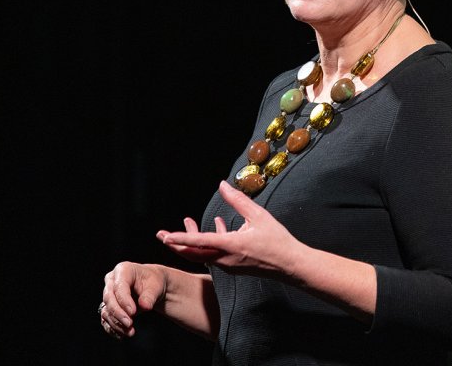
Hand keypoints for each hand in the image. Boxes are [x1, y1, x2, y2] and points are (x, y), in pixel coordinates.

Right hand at [99, 262, 166, 338]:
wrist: (152, 287)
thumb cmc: (154, 283)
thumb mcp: (156, 286)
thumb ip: (149, 296)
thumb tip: (145, 306)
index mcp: (123, 270)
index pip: (119, 287)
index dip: (124, 301)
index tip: (133, 312)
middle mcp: (111, 281)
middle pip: (109, 299)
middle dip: (118, 314)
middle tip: (130, 324)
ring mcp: (108, 294)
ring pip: (106, 311)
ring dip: (116, 323)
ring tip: (130, 332)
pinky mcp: (108, 306)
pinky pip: (106, 319)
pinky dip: (113, 328)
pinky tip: (122, 335)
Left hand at [157, 180, 303, 279]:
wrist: (290, 265)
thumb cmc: (277, 241)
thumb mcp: (258, 216)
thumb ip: (238, 200)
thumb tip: (223, 185)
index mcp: (231, 246)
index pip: (200, 242)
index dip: (181, 238)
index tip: (165, 236)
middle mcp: (225, 259)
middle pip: (193, 254)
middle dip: (176, 244)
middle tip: (161, 236)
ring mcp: (228, 265)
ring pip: (202, 254)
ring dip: (191, 242)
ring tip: (185, 224)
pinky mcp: (233, 266)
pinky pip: (214, 255)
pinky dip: (208, 243)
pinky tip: (217, 225)